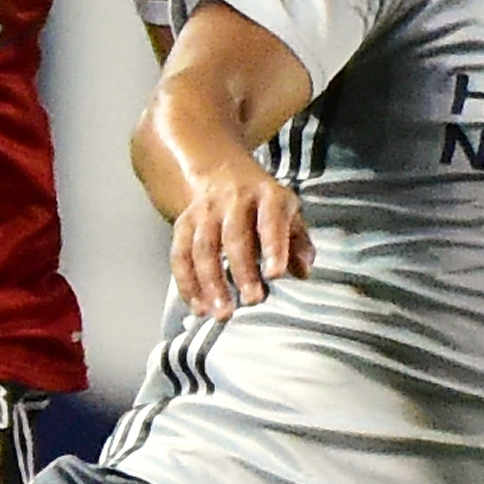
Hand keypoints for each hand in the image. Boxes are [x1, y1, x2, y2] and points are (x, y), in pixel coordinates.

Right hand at [170, 159, 311, 317]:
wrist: (220, 171)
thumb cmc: (261, 202)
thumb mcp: (288, 212)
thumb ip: (299, 243)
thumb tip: (303, 270)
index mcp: (266, 196)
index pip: (271, 221)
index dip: (274, 247)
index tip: (276, 274)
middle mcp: (233, 200)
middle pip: (234, 237)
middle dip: (242, 271)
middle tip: (252, 300)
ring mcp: (205, 212)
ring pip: (203, 248)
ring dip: (210, 284)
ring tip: (221, 312)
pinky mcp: (184, 224)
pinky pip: (181, 255)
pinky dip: (187, 284)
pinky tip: (199, 306)